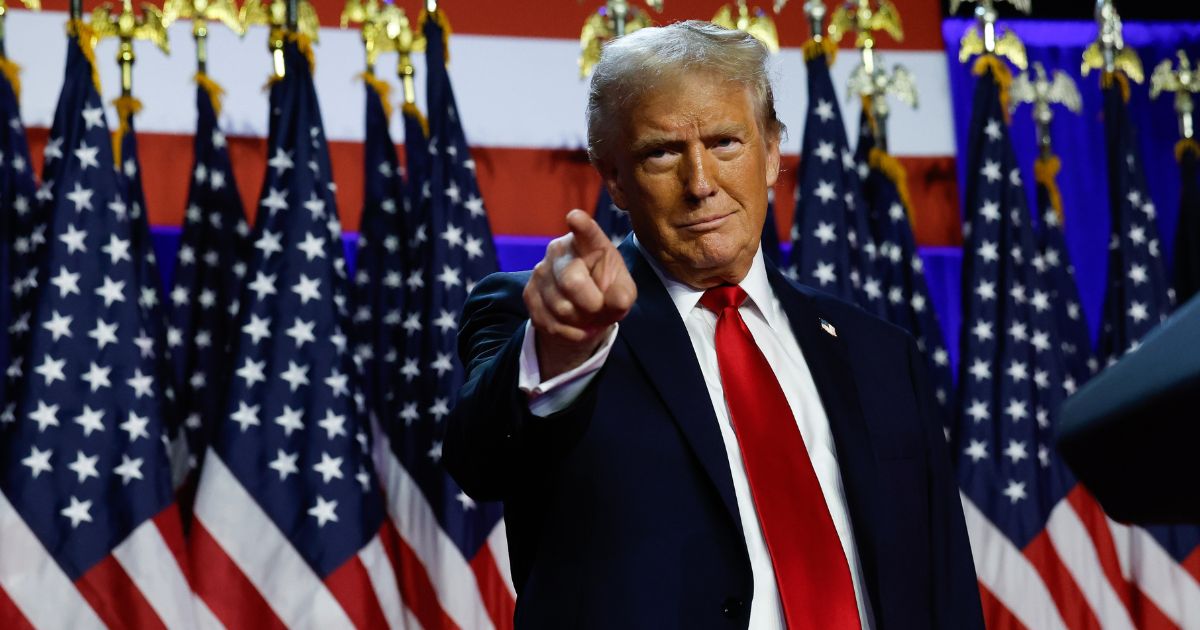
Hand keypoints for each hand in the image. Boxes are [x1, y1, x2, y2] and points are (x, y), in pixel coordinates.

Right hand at [524, 209, 636, 379]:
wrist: (582, 309)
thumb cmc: (607, 291)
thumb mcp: (623, 292)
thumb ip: (623, 295)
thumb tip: (617, 301)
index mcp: (589, 242)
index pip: (586, 232)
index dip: (581, 225)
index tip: (575, 217)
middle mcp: (560, 250)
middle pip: (572, 282)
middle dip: (591, 304)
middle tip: (598, 307)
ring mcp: (540, 271)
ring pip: (561, 308)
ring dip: (580, 321)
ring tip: (586, 314)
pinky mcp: (529, 293)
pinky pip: (551, 323)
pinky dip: (569, 332)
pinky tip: (574, 324)